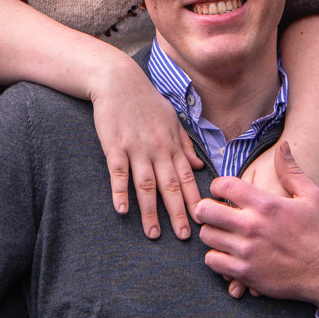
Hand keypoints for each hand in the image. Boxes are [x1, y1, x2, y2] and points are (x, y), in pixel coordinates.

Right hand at [89, 52, 201, 239]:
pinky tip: (122, 210)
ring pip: (146, 185)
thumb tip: (199, 167)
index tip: (204, 220)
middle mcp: (157, 149)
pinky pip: (119, 173)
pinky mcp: (115, 146)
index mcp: (172, 144)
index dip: (196, 200)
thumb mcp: (172, 120)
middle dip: (178, 213)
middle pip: (170, 186)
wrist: (119, 80)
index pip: (187, 178)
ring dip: (150, 211)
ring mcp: (136, 148)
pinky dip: (120, 191)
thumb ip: (185, 144)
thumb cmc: (146, 100)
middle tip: (184, 237)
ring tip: (152, 234)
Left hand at [195, 139, 318, 309]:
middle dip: (206, 208)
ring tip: (221, 232)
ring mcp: (246, 251)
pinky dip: (216, 257)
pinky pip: (213, 261)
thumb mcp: (313, 195)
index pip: (224, 185)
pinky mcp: (245, 274)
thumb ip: (291, 171)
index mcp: (266, 204)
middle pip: (205, 210)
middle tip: (213, 211)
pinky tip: (227, 252)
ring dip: (211, 232)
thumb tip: (283, 146)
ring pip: (207, 236)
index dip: (217, 185)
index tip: (221, 191)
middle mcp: (252, 226)